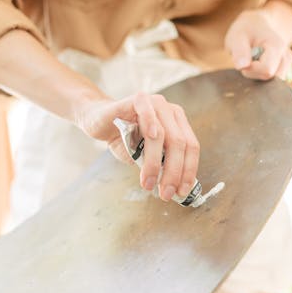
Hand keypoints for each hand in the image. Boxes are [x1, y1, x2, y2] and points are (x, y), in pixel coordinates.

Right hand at [76, 93, 199, 201]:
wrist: (100, 123)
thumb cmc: (124, 139)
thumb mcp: (145, 157)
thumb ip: (160, 166)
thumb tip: (174, 188)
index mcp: (179, 125)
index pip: (191, 148)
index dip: (189, 171)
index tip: (181, 192)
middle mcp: (170, 113)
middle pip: (180, 144)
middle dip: (174, 172)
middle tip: (165, 193)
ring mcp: (155, 104)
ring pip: (162, 134)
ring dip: (155, 162)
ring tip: (149, 182)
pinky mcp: (137, 99)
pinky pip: (146, 111)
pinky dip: (150, 124)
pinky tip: (150, 138)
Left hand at [225, 9, 291, 80]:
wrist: (254, 26)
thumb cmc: (245, 31)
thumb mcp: (237, 37)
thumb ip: (239, 51)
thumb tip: (242, 67)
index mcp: (277, 46)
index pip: (266, 70)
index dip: (251, 69)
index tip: (244, 60)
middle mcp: (287, 56)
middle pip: (270, 78)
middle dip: (255, 74)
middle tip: (248, 59)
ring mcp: (287, 64)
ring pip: (272, 83)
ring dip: (258, 76)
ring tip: (253, 60)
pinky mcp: (285, 70)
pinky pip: (273, 83)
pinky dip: (262, 77)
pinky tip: (259, 65)